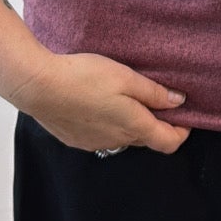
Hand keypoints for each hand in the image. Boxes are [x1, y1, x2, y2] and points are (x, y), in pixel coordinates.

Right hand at [7, 51, 189, 153]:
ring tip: (121, 96)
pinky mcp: (75, 139)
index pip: (169, 143)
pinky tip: (96, 103)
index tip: (183, 115)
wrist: (37, 86)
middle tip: (154, 98)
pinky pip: (100, 135)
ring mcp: (94, 143)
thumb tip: (178, 102)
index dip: (181, 131)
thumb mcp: (126, 77)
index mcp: (134, 126)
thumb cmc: (84, 78)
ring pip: (122, 136)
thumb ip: (154, 92)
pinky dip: (107, 123)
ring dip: (129, 123)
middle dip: (155, 123)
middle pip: (146, 139)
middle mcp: (117, 140)